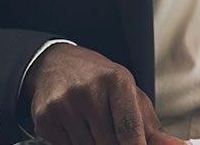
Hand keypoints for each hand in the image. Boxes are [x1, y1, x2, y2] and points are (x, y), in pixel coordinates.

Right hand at [22, 44, 184, 144]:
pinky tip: (76, 126)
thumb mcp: (131, 95)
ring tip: (94, 126)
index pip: (129, 127)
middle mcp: (89, 90)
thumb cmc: (100, 81)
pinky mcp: (46, 117)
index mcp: (117, 81)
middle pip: (109, 142)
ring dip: (94, 144)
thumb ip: (153, 127)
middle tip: (112, 132)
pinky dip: (75, 143)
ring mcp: (65, 104)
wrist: (57, 64)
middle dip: (115, 144)